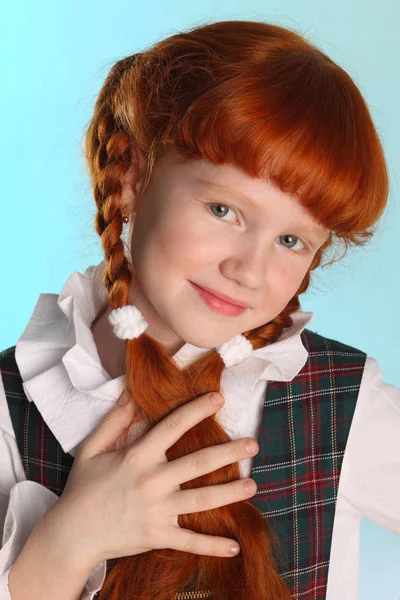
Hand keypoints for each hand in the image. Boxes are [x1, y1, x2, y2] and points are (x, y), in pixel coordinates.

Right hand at [43, 391, 257, 567]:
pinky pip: (189, 540)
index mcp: (137, 457)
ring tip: (253, 485)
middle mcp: (152, 481)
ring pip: (202, 498)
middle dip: (229, 452)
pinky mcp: (157, 535)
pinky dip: (212, 546)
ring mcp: (157, 510)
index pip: (173, 427)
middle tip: (253, 443)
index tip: (218, 398)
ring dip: (230, 493)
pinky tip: (235, 546)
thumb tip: (130, 393)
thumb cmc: (83, 489)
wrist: (72, 534)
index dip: (197, 410)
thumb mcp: (92, 450)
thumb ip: (113, 421)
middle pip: (198, 462)